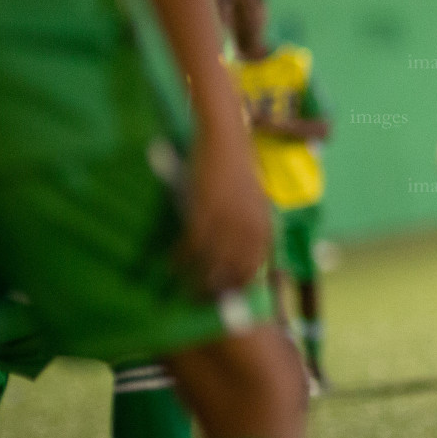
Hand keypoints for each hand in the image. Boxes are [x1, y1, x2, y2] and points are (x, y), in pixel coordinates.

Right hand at [181, 128, 271, 295]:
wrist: (226, 139)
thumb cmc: (238, 167)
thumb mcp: (255, 200)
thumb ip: (253, 226)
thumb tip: (244, 253)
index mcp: (265, 225)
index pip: (255, 268)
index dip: (239, 286)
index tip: (226, 295)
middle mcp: (250, 228)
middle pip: (234, 272)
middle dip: (217, 290)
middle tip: (200, 298)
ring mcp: (227, 221)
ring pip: (211, 264)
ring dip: (195, 281)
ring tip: (183, 289)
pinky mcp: (205, 211)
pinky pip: (192, 246)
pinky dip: (180, 258)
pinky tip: (171, 264)